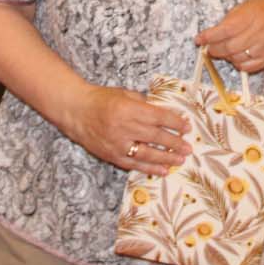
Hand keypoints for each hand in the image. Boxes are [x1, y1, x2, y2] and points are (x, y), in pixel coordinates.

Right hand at [61, 84, 190, 176]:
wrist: (76, 111)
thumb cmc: (101, 99)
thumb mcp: (124, 94)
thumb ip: (144, 104)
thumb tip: (165, 114)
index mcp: (129, 108)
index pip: (159, 117)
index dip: (175, 122)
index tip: (187, 126)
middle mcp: (124, 127)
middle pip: (156, 137)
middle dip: (175, 143)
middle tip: (188, 147)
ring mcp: (118, 143)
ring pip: (148, 154)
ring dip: (166, 158)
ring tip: (180, 160)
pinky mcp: (112, 155)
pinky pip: (134, 164)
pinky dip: (150, 167)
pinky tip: (162, 170)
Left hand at [195, 0, 263, 74]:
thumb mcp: (248, 6)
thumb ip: (230, 19)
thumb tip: (211, 35)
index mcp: (252, 15)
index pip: (225, 29)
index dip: (209, 36)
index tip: (199, 39)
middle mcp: (260, 32)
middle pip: (230, 47)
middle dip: (215, 49)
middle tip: (209, 47)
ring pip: (237, 59)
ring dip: (226, 57)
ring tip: (223, 50)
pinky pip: (248, 67)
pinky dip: (238, 64)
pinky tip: (236, 57)